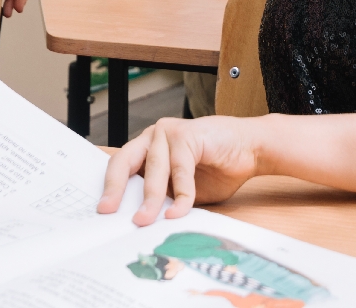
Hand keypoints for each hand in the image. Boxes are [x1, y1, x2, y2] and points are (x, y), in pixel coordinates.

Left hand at [99, 116, 261, 224]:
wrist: (252, 149)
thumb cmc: (218, 169)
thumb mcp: (183, 191)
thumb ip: (165, 198)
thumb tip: (142, 223)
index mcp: (148, 148)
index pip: (121, 167)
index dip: (110, 189)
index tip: (103, 213)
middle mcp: (154, 136)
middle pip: (125, 162)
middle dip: (116, 189)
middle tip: (110, 212)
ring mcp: (170, 132)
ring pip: (154, 169)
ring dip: (150, 199)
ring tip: (145, 221)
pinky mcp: (188, 134)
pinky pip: (180, 169)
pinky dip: (180, 194)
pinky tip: (178, 211)